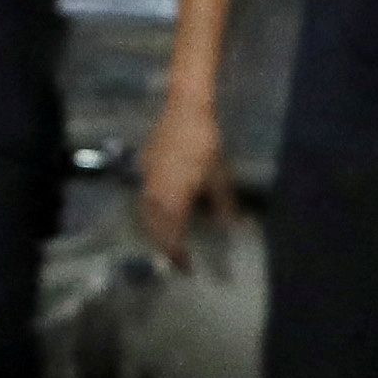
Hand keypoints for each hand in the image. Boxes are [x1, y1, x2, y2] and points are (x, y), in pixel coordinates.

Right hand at [135, 82, 229, 258]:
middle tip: (176, 258)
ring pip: (146, 215)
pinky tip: (162, 211)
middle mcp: (155, 195)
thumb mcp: (219, 176)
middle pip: (154, 230)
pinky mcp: (144, 168)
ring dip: (156, 231)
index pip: (171, 237)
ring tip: (169, 239)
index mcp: (173, 200)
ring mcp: (147, 180)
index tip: (186, 268)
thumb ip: (224, 205)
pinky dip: (152, 212)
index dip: (177, 255)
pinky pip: (145, 199)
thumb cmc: (205, 143)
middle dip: (164, 246)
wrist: (185, 109)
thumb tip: (233, 229)